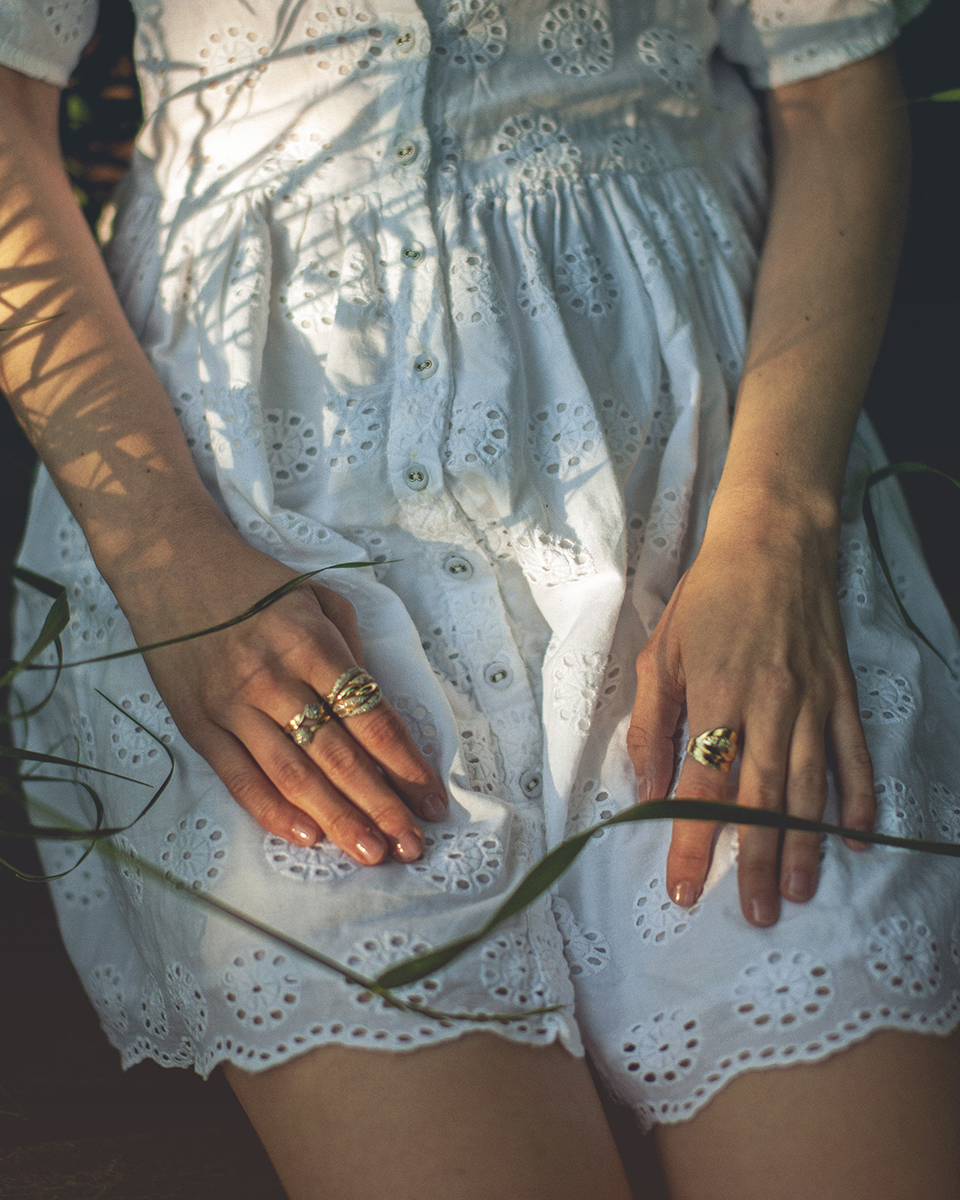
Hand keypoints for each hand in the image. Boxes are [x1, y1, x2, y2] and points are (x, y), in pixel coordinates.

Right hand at [111, 525, 446, 865]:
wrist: (169, 564)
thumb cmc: (254, 583)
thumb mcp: (316, 596)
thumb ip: (351, 650)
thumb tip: (377, 712)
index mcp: (309, 642)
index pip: (369, 716)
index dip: (405, 763)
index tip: (432, 799)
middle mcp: (271, 677)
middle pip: (337, 755)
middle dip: (381, 805)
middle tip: (412, 845)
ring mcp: (230, 704)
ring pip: (292, 775)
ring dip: (337, 820)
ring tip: (372, 852)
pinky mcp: (196, 723)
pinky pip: (239, 777)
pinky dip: (273, 811)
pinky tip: (308, 836)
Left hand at [626, 498, 874, 925]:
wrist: (774, 541)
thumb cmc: (709, 598)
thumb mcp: (661, 653)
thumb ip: (651, 724)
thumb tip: (647, 789)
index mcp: (716, 695)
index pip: (701, 785)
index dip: (690, 841)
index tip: (683, 888)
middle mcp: (768, 705)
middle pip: (762, 799)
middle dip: (755, 862)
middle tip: (752, 914)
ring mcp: (812, 701)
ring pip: (809, 786)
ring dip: (803, 844)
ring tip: (795, 893)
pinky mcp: (841, 692)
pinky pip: (853, 753)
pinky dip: (859, 797)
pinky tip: (857, 838)